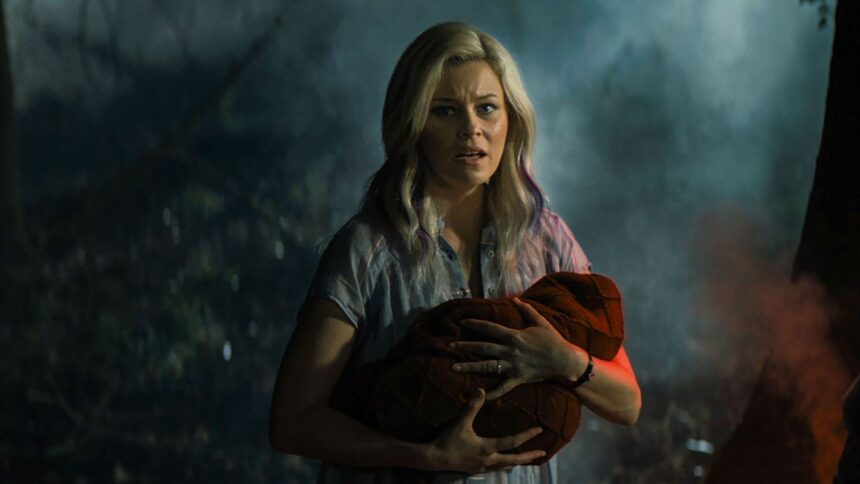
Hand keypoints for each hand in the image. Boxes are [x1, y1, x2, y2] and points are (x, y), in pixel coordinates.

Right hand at [427, 388, 545, 473]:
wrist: (435, 458)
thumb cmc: (448, 440)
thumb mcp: (460, 422)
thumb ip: (472, 406)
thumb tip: (481, 390)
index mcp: (487, 448)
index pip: (512, 442)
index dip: (527, 436)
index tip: (539, 430)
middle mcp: (488, 460)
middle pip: (514, 459)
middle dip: (529, 456)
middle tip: (542, 453)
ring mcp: (482, 467)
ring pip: (505, 466)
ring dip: (518, 461)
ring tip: (526, 459)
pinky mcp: (476, 469)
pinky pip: (496, 468)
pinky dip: (504, 464)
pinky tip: (503, 462)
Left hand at [450, 297, 583, 399]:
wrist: (564, 360)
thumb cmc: (552, 340)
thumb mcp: (540, 321)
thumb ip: (526, 310)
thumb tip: (515, 299)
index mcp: (514, 336)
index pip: (490, 329)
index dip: (475, 324)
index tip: (461, 322)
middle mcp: (511, 351)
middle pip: (484, 348)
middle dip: (465, 346)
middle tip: (449, 346)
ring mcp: (513, 365)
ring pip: (487, 366)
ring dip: (469, 367)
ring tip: (453, 367)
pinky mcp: (518, 378)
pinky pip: (502, 387)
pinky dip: (491, 393)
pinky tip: (479, 396)